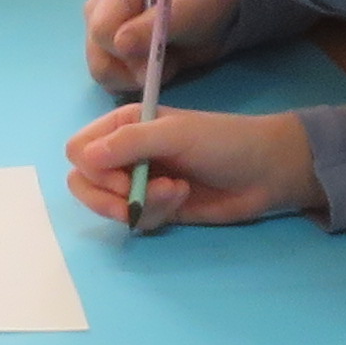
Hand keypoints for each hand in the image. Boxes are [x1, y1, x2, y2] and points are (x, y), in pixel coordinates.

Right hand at [60, 102, 316, 227]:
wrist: (267, 172)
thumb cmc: (224, 141)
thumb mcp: (175, 134)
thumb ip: (128, 144)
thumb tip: (81, 160)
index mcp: (124, 125)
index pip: (78, 149)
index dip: (93, 169)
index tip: (123, 178)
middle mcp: (126, 153)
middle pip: (84, 182)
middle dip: (108, 196)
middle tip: (138, 197)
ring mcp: (140, 181)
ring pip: (109, 205)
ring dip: (140, 204)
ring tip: (176, 192)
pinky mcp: (156, 206)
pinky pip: (135, 219)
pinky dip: (156, 214)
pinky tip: (183, 198)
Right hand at [83, 0, 242, 84]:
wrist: (207, 19)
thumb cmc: (198, 5)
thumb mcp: (185, 13)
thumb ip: (152, 27)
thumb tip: (120, 44)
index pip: (101, 30)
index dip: (126, 51)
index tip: (155, 54)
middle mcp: (99, 11)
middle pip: (98, 55)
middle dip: (133, 68)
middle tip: (164, 62)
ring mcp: (100, 36)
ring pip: (102, 73)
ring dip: (136, 78)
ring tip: (163, 63)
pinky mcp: (106, 57)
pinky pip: (110, 82)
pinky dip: (134, 84)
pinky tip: (154, 70)